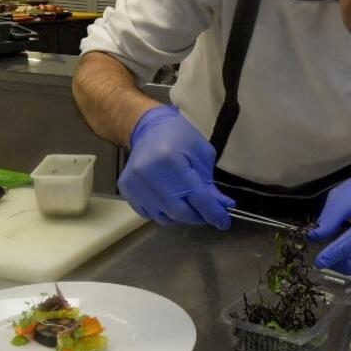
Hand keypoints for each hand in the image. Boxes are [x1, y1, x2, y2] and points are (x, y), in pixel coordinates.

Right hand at [118, 105, 234, 228]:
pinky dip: (163, 212)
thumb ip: (211, 184)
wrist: (148, 128)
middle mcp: (149, 174)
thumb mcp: (202, 155)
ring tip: (187, 202)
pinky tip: (169, 199)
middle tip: (208, 213)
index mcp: (171, 161)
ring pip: (164, 217)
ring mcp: (134, 184)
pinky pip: (148, 214)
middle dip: (198, 217)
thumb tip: (224, 207)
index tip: (224, 222)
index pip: (197, 197)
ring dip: (180, 216)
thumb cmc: (180, 138)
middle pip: (179, 212)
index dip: (213, 213)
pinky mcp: (125, 190)